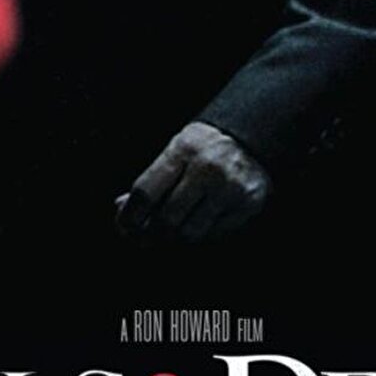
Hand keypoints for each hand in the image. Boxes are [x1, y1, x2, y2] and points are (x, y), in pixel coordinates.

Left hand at [116, 122, 271, 243]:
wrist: (253, 137)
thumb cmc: (205, 148)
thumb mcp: (176, 152)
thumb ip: (151, 180)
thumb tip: (122, 208)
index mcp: (184, 149)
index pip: (146, 192)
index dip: (130, 215)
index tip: (124, 225)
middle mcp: (208, 168)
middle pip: (167, 218)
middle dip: (151, 233)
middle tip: (144, 237)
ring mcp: (230, 188)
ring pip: (190, 232)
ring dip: (177, 236)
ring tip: (173, 229)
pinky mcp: (248, 204)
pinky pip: (215, 234)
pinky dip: (203, 233)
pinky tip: (201, 220)